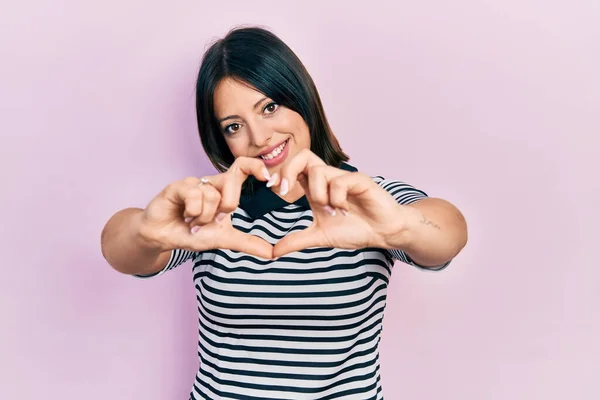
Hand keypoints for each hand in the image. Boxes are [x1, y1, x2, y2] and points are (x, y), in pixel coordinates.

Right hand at [138, 157, 273, 258]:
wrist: (163, 237)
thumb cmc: (191, 232)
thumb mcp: (223, 239)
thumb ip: (246, 243)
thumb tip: (271, 253)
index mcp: (225, 190)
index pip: (243, 166)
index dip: (256, 166)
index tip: (267, 179)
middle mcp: (211, 183)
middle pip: (232, 181)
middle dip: (227, 206)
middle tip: (214, 220)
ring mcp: (194, 183)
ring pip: (212, 193)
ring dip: (204, 216)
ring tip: (193, 221)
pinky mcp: (178, 186)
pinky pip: (194, 194)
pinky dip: (193, 211)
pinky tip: (184, 215)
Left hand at [270, 150, 410, 256]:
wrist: (383, 233)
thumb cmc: (355, 229)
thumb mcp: (320, 237)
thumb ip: (297, 241)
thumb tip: (272, 253)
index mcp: (317, 187)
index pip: (294, 168)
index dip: (280, 174)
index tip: (273, 188)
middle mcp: (329, 178)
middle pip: (303, 156)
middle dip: (288, 171)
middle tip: (285, 192)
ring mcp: (344, 177)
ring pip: (318, 171)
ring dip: (317, 194)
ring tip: (330, 211)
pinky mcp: (359, 180)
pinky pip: (339, 181)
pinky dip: (336, 198)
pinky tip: (345, 210)